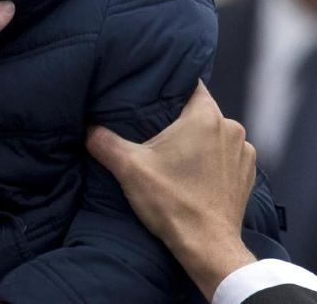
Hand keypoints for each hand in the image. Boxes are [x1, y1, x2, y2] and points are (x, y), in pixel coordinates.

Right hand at [86, 81, 256, 299]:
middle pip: (199, 110)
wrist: (208, 248)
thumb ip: (103, 140)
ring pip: (214, 133)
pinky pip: (225, 155)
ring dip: (197, 140)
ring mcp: (243, 153)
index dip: (169, 86)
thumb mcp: (128, 167)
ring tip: (173, 155)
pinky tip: (192, 173)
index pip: (190, 84)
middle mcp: (231, 129)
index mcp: (205, 117)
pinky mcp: (247, 176)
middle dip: (178, 118)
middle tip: (153, 130)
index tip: (150, 94)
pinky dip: (211, 159)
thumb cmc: (172, 202)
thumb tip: (86, 126)